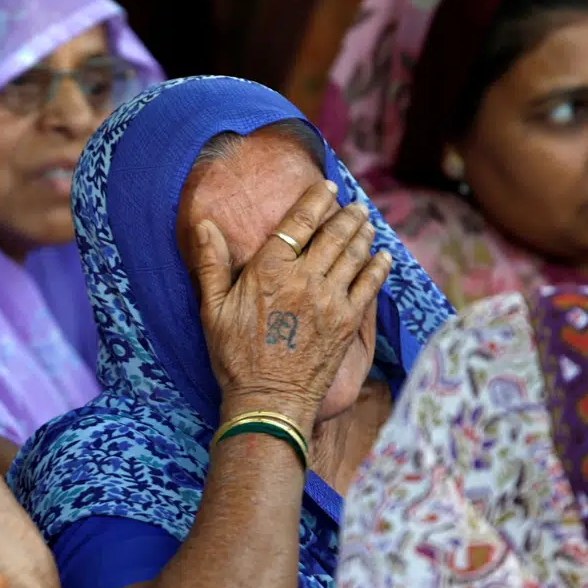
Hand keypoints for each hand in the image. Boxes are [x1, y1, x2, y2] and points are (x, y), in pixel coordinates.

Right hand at [193, 180, 391, 423]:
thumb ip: (211, 263)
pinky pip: (369, 285)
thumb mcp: (213, 309)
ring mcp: (329, 299)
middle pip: (333, 234)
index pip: (298, 223)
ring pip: (354, 254)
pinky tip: (383, 257)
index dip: (315, 200)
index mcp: (268, 270)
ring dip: (363, 234)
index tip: (327, 187)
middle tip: (356, 205)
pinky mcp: (347, 321)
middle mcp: (303, 278)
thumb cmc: (235, 357)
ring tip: (367, 222)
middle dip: (347, 214)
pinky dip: (378, 266)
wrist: (268, 400)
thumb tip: (204, 224)